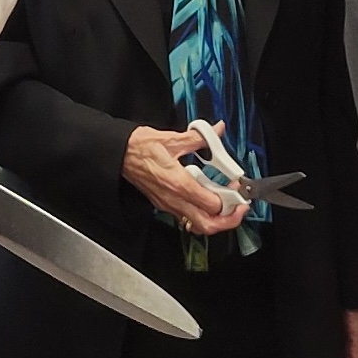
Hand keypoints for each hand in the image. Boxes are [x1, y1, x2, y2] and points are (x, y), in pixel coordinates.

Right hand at [121, 124, 248, 235]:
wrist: (119, 154)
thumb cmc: (139, 148)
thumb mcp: (172, 139)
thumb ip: (199, 137)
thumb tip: (216, 131)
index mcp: (179, 184)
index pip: (212, 204)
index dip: (230, 199)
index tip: (237, 188)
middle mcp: (174, 200)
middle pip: (207, 225)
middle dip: (228, 221)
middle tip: (239, 208)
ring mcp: (168, 205)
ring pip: (197, 226)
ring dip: (215, 220)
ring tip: (226, 207)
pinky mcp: (164, 204)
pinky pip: (187, 218)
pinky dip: (201, 215)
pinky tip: (206, 200)